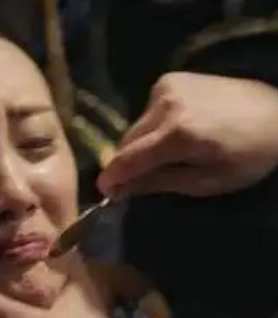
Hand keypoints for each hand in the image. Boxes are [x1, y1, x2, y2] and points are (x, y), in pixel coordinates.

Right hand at [97, 72, 277, 197]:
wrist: (277, 115)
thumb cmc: (248, 157)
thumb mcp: (206, 181)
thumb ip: (159, 182)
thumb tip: (121, 189)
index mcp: (178, 134)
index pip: (128, 159)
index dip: (112, 177)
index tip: (104, 191)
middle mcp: (166, 105)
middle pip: (126, 141)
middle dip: (127, 162)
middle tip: (134, 180)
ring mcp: (166, 87)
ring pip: (135, 126)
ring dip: (140, 143)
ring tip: (163, 153)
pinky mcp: (169, 79)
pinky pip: (146, 110)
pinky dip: (152, 125)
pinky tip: (174, 129)